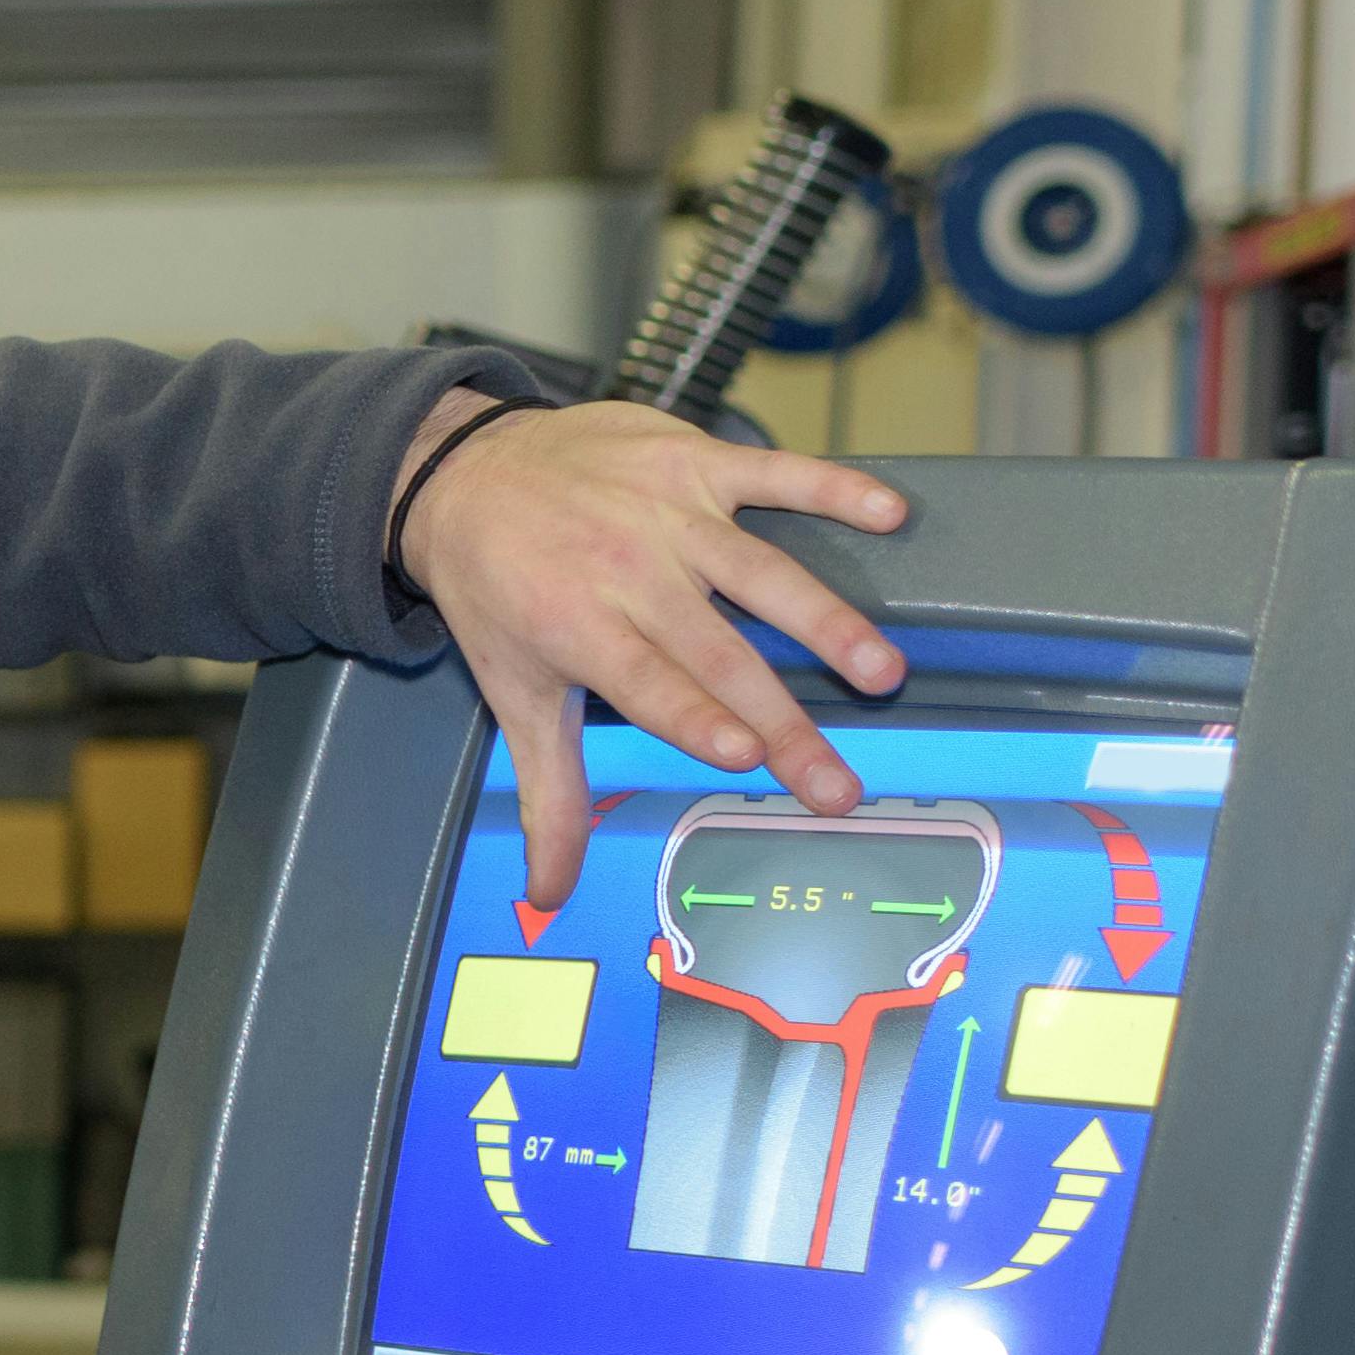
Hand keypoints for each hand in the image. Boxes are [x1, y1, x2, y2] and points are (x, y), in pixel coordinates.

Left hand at [392, 392, 913, 910]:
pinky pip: (773, 472)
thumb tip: (548, 893)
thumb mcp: (515, 691)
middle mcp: (627, 571)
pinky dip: (833, 487)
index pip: (645, 684)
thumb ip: (550, 792)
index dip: (693, 716)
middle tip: (838, 782)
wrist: (465, 472)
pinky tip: (889, 514)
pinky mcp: (694, 461)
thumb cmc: (499, 594)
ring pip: (761, 572)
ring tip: (882, 670)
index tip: (744, 754)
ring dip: (826, 622)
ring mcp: (667, 512)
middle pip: (718, 654)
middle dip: (782, 720)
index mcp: (578, 629)